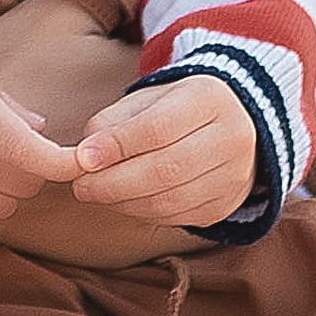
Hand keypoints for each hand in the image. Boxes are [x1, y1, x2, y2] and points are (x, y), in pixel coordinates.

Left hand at [71, 73, 257, 229]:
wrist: (230, 125)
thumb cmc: (175, 109)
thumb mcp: (145, 100)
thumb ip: (111, 123)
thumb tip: (82, 156)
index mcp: (208, 98)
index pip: (158, 128)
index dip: (117, 146)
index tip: (83, 158)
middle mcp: (231, 137)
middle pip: (166, 170)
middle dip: (114, 183)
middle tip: (81, 186)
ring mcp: (234, 175)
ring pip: (170, 200)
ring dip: (124, 202)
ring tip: (97, 193)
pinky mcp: (225, 205)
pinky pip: (177, 217)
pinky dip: (143, 213)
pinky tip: (125, 200)